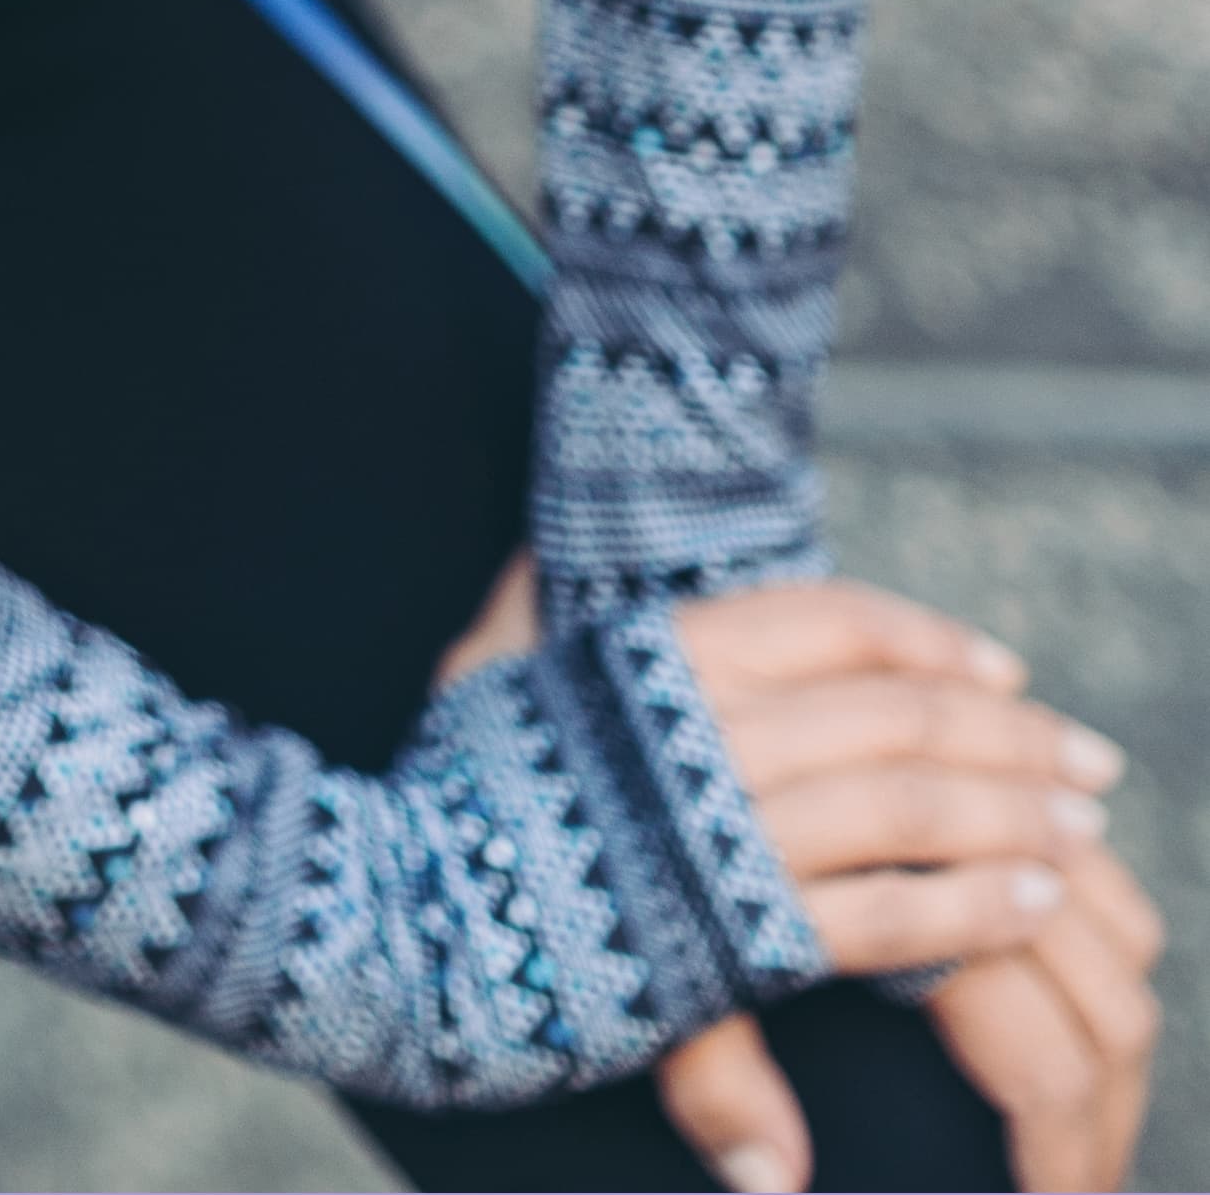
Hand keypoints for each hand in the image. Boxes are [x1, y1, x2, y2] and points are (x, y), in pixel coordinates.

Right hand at [434, 564, 1158, 1192]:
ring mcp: (729, 826)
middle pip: (898, 712)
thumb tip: (535, 553)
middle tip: (1087, 758)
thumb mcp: (485, 669)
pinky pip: (890, 910)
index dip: (930, 640)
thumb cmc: (439, 788)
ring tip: (1080, 827)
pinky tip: (1028, 898)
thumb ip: (531, 610)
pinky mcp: (742, 929)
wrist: (396, 910)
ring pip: (913, 803)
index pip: (829, 619)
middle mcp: (709, 726)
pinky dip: (972, 902)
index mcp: (658, 654)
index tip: (1001, 671)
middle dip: (1008, 735)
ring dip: (1013, 813)